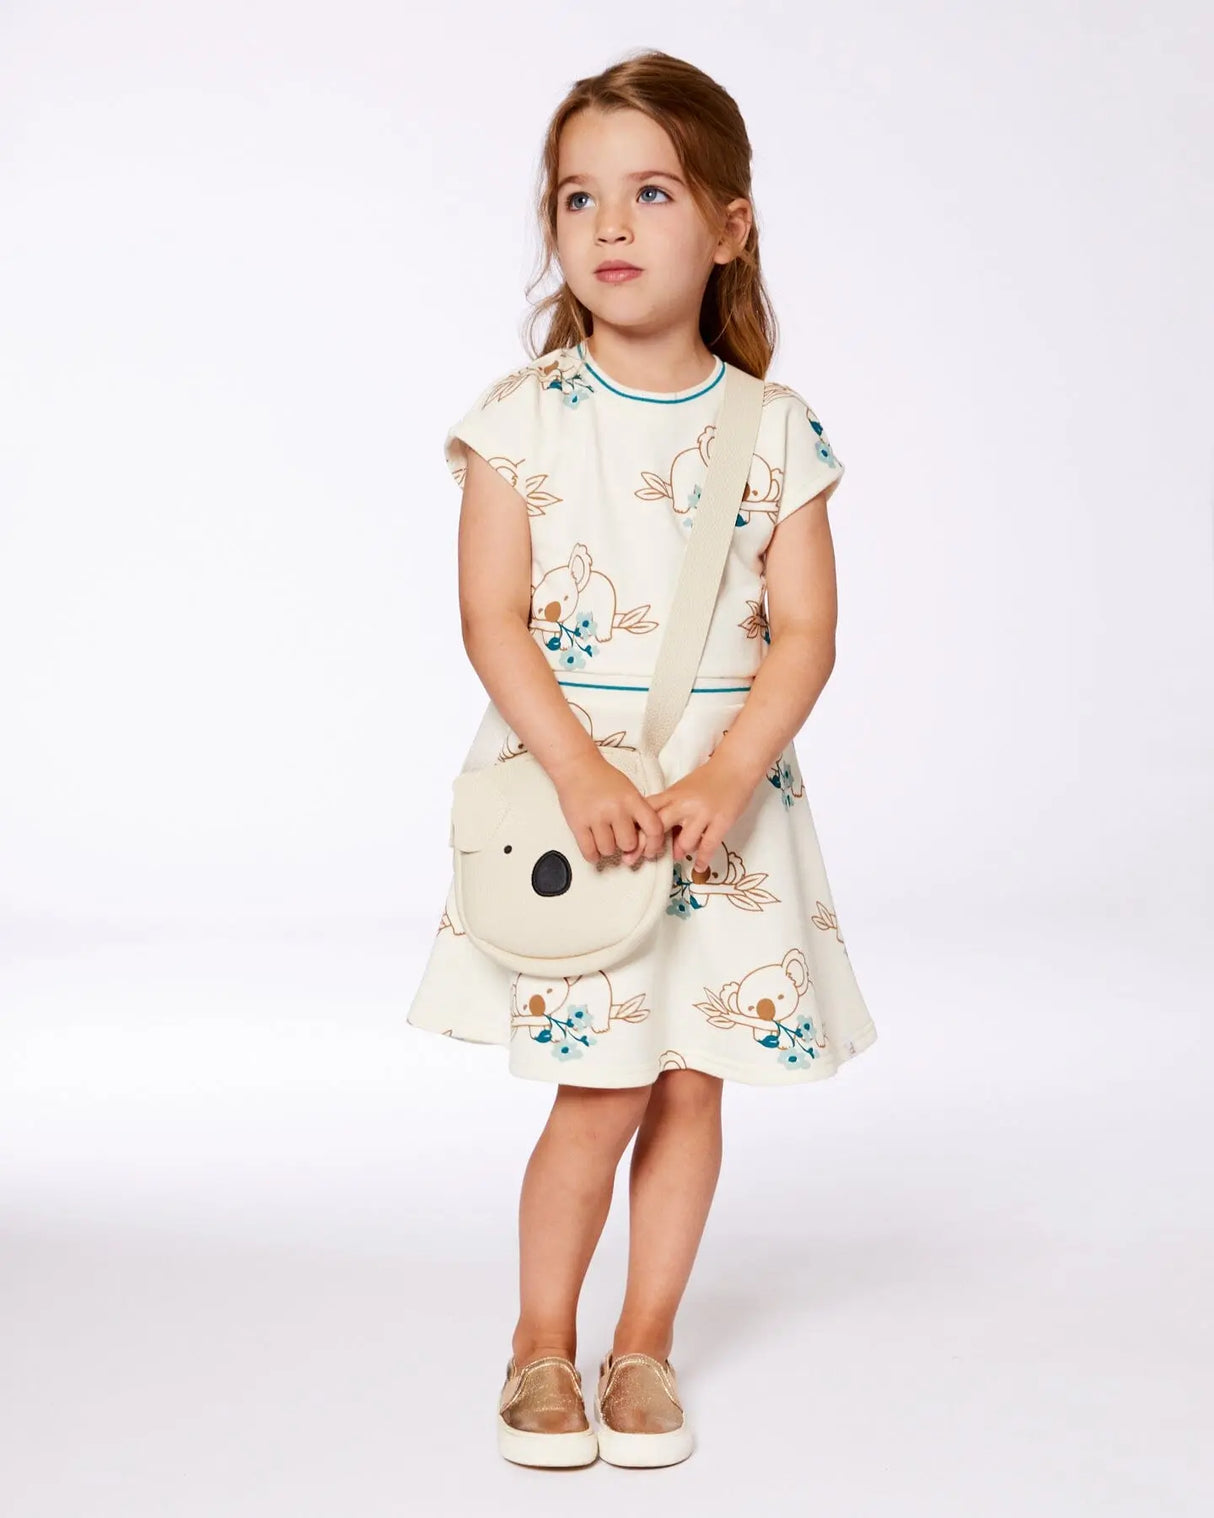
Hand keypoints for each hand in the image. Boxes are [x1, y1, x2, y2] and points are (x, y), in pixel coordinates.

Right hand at [550, 751, 668, 865]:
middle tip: (620, 840)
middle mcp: (615, 808)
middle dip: (625, 846)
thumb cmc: (602, 778)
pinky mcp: (578, 824)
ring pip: (608, 850)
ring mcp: (596, 817)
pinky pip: (589, 851)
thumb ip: (638, 811)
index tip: (650, 849)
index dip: (655, 843)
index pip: (654, 828)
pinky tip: (594, 847)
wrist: (576, 766)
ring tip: (605, 839)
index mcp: (632, 799)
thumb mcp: (629, 790)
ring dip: (607, 849)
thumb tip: (647, 836)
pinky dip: (592, 855)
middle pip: (629, 844)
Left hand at [644, 754, 757, 873]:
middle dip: (651, 846)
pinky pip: (708, 846)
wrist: (735, 766)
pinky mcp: (721, 821)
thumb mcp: (682, 789)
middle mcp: (684, 804)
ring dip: (681, 852)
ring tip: (680, 854)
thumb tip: (657, 835)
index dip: (637, 830)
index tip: (631, 844)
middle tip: (650, 856)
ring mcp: (703, 813)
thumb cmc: (708, 779)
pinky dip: (702, 860)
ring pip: (684, 843)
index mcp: (672, 794)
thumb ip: (669, 808)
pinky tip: (698, 867)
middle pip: (658, 828)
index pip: (647, 812)